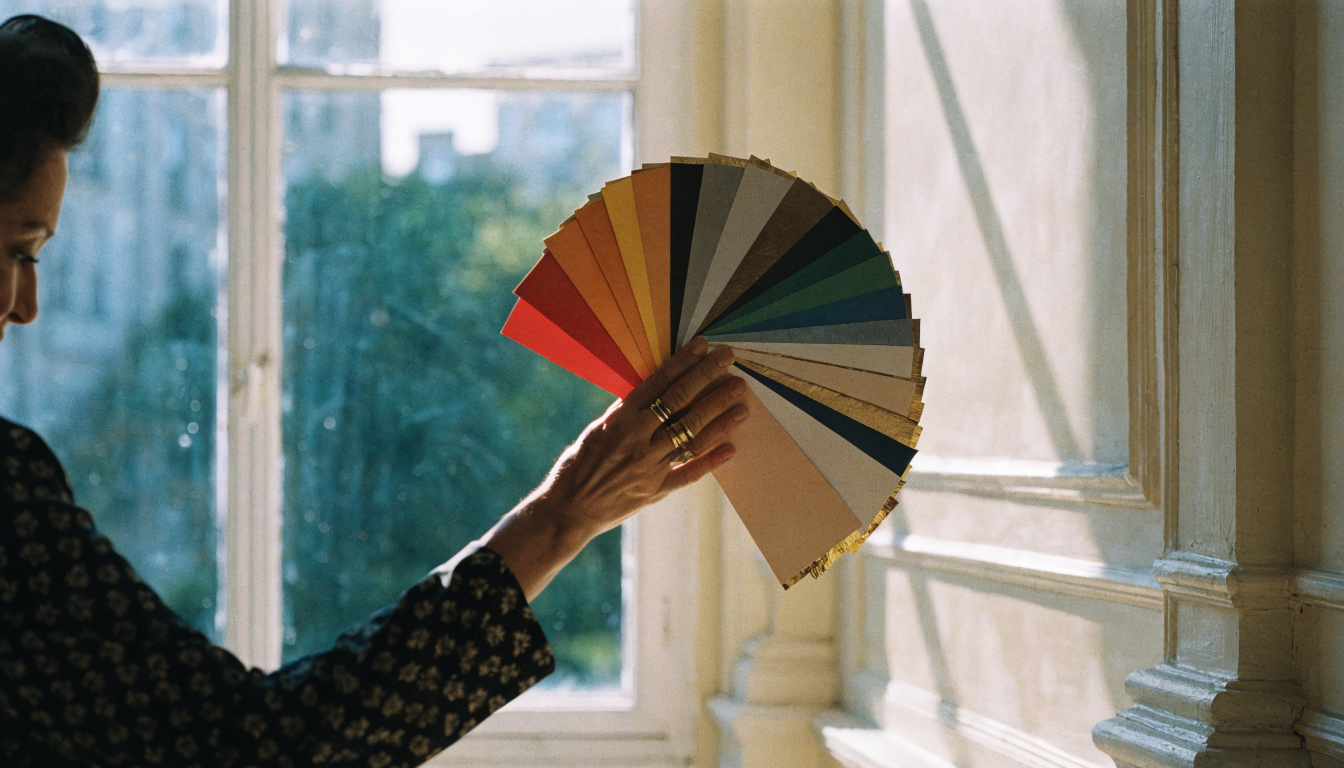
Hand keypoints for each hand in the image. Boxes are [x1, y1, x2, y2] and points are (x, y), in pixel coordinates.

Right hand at [481, 338, 748, 599]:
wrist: (566, 511)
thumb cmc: (576, 467)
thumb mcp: (596, 431)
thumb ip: (624, 413)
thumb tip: (651, 389)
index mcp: (620, 421)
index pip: (659, 384)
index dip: (683, 363)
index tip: (704, 346)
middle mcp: (638, 440)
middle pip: (680, 404)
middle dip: (708, 380)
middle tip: (730, 362)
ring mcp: (649, 466)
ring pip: (691, 436)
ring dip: (719, 418)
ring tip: (742, 403)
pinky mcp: (655, 491)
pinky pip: (689, 474)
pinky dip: (711, 461)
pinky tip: (732, 448)